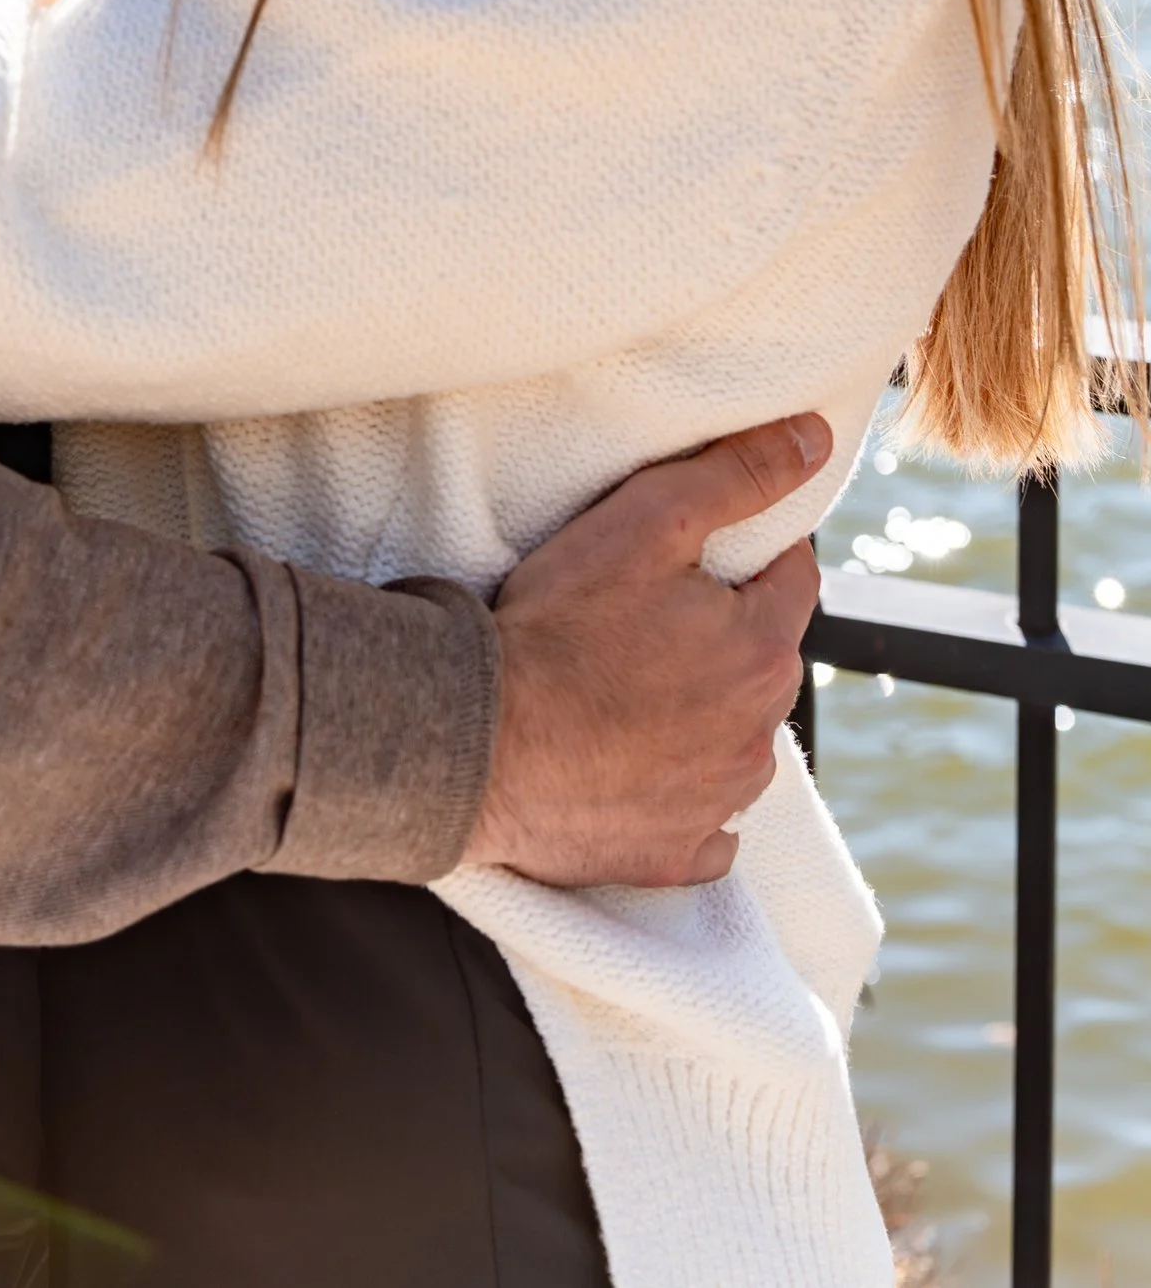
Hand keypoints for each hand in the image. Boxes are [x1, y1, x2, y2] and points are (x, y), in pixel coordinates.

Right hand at [461, 413, 829, 888]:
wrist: (479, 741)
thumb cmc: (558, 626)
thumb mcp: (649, 520)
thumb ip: (739, 475)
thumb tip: (813, 437)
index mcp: (763, 651)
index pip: (791, 578)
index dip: (743, 554)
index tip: (687, 553)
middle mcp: (758, 737)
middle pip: (761, 661)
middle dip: (721, 633)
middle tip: (640, 613)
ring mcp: (717, 805)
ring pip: (734, 742)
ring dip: (700, 715)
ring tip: (620, 688)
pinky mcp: (672, 855)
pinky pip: (702, 826)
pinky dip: (678, 795)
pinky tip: (630, 767)